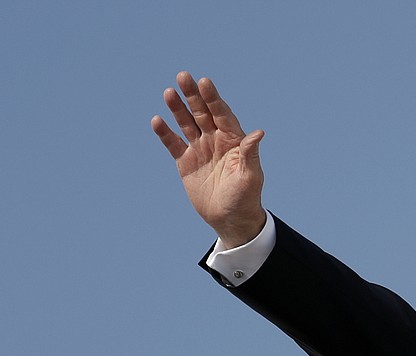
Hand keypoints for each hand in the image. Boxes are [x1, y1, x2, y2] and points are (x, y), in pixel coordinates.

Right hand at [151, 72, 266, 247]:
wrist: (230, 219)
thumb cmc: (246, 198)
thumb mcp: (250, 176)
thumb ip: (250, 153)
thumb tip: (258, 133)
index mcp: (234, 140)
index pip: (222, 113)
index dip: (213, 98)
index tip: (205, 82)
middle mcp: (216, 140)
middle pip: (202, 112)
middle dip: (193, 95)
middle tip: (183, 76)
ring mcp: (200, 150)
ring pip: (186, 124)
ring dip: (177, 108)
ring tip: (168, 92)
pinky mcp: (185, 163)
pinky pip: (173, 144)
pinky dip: (165, 133)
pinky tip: (157, 120)